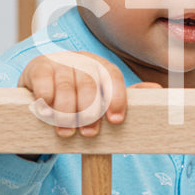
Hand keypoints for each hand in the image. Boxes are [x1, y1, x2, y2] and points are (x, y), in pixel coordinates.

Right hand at [19, 52, 158, 137]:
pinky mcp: (38, 67)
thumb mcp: (99, 98)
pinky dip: (46, 99)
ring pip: (66, 86)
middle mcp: (81, 59)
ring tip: (66, 132)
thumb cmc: (76, 98)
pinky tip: (46, 112)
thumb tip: (157, 89)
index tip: (116, 121)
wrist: (41, 92)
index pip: (112, 76)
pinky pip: (44, 82)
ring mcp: (58, 61)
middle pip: (90, 83)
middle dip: (90, 112)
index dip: (117, 98)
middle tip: (89, 134)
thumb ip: (124, 96)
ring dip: (66, 112)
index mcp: (99, 65)